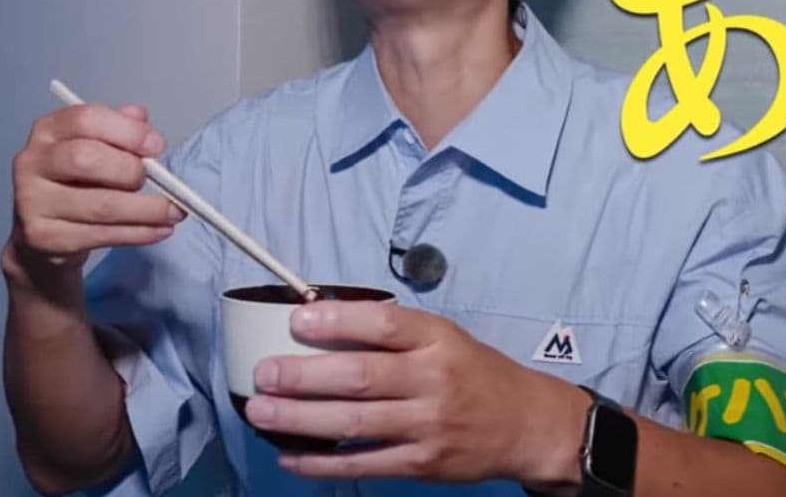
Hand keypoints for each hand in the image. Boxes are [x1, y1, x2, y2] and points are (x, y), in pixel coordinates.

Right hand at [6, 101, 180, 276]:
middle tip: (158, 180)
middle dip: (130, 170)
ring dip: (146, 210)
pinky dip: (138, 233)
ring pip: (99, 205)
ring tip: (174, 212)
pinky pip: (100, 235)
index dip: (127, 131)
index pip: (86, 119)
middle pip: (86, 159)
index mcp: (48, 130)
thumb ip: (117, 129)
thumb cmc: (76, 182)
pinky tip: (159, 230)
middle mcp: (32, 161)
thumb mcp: (95, 148)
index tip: (157, 146)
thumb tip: (140, 117)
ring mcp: (32, 201)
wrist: (39, 235)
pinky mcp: (43, 237)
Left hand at [244, 302, 589, 489]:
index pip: (383, 325)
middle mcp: (433, 381)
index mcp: (438, 340)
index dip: (337, 322)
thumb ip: (395, 333)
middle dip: (304, 376)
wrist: (525, 425)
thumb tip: (322, 322)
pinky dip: (322, 463)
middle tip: (263, 373)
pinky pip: (363, 463)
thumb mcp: (444, 337)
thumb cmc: (475, 373)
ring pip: (355, 423)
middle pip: (360, 377)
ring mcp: (427, 426)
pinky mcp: (421, 464)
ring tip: (261, 411)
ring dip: (300, 419)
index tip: (296, 320)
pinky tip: (291, 456)